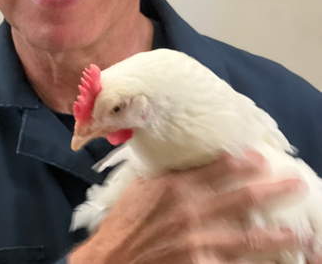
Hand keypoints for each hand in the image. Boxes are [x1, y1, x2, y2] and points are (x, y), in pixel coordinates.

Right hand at [70, 150, 307, 263]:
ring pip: (247, 237)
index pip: (216, 169)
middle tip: (296, 184)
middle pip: (240, 199)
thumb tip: (185, 162)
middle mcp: (190, 211)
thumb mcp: (139, 188)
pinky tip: (272, 263)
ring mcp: (197, 241)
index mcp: (174, 186)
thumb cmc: (123, 223)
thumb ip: (165, 176)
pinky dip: (253, 263)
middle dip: (272, 191)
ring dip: (277, 235)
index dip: (242, 162)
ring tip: (301, 234)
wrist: (111, 259)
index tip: (261, 158)